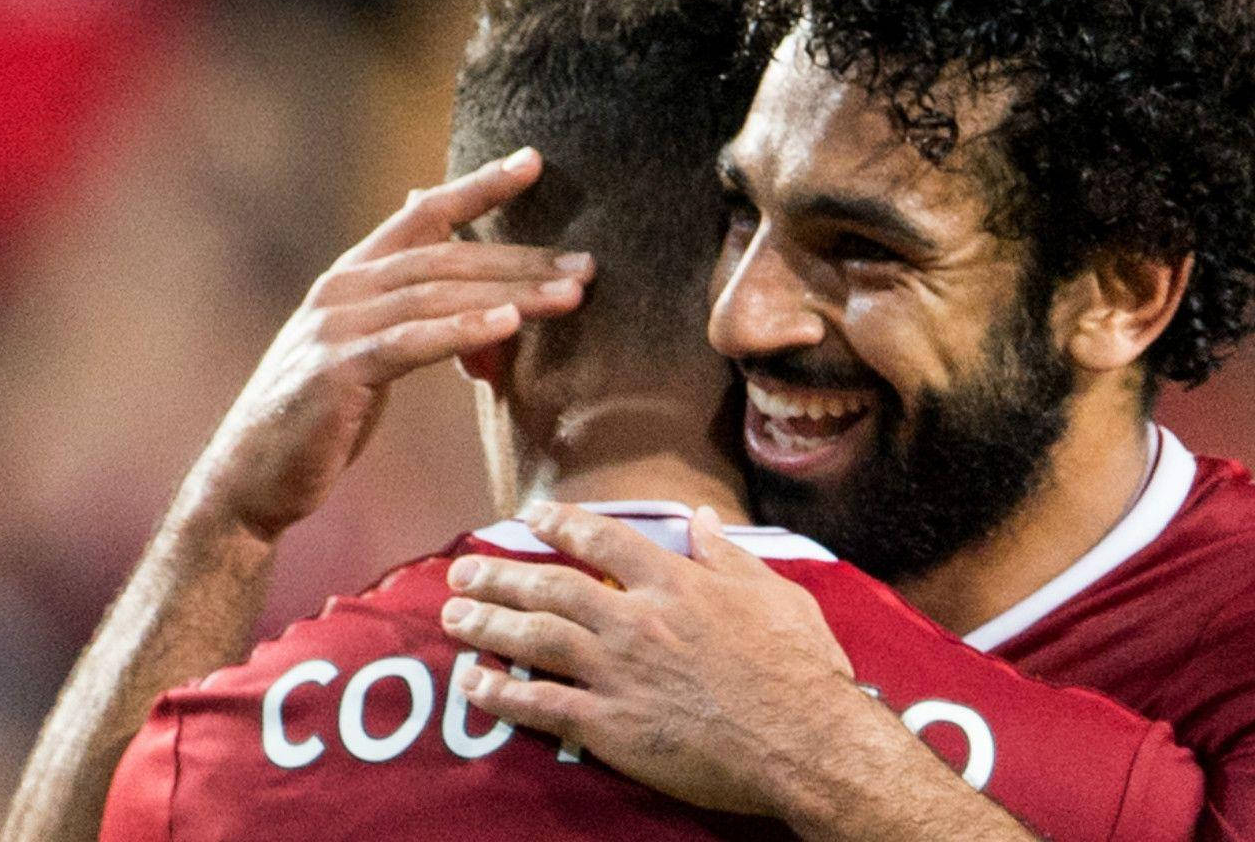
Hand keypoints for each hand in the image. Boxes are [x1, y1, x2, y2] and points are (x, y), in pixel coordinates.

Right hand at [190, 149, 593, 539]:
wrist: (251, 481)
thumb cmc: (322, 420)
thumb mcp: (373, 355)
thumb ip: (417, 318)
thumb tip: (483, 299)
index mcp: (353, 276)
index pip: (423, 215)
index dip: (477, 185)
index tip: (532, 161)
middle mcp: (342, 289)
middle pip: (447, 257)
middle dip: (521, 258)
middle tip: (587, 264)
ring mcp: (335, 327)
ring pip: (437, 295)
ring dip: (510, 293)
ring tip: (570, 295)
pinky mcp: (336, 371)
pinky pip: (410, 343)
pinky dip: (462, 330)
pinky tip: (508, 324)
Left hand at [441, 503, 899, 817]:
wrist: (801, 739)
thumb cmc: (797, 666)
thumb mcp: (774, 594)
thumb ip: (728, 556)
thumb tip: (701, 518)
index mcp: (675, 584)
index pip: (604, 541)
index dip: (563, 523)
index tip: (532, 515)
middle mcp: (635, 619)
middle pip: (552, 586)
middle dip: (501, 574)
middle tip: (462, 570)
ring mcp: (618, 672)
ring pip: (535, 637)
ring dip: (487, 623)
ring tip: (452, 615)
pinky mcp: (610, 725)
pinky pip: (542, 704)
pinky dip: (502, 692)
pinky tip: (473, 683)